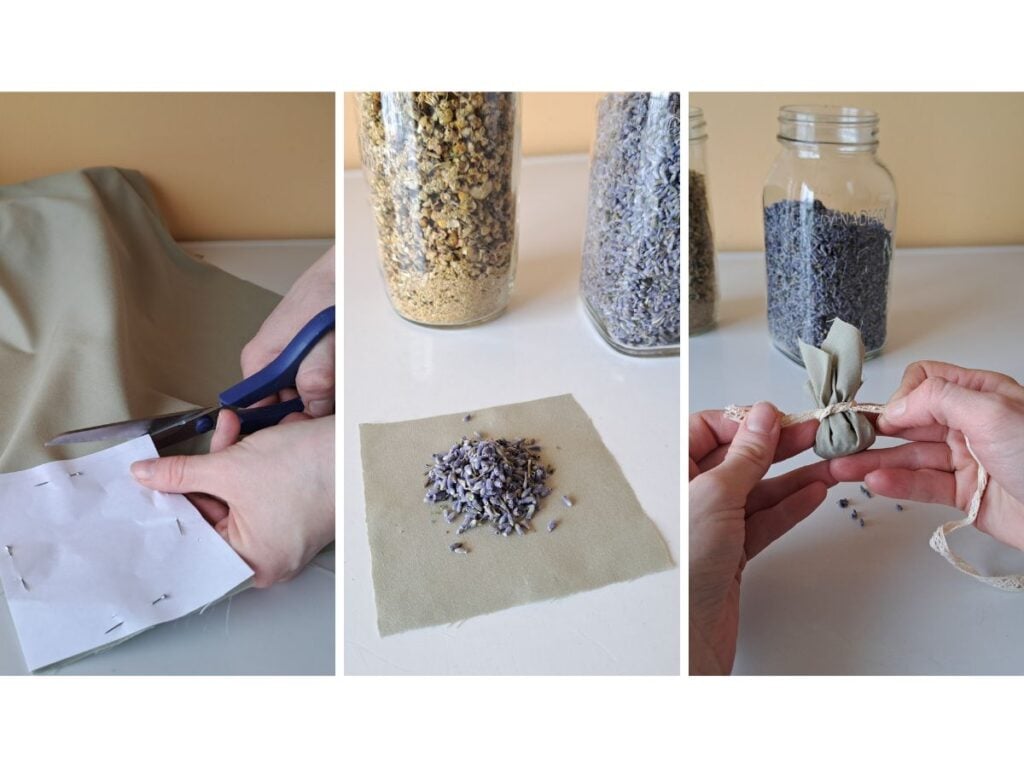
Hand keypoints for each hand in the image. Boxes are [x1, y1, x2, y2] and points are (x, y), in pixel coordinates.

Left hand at [130, 410, 334, 586]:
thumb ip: (180, 473)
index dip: (173, 504)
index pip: (196, 537)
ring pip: (239, 497)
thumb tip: (147, 475)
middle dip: (209, 472)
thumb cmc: (310, 471)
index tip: (154, 482)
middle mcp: (269, 557)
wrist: (359, 450)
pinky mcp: (298, 512)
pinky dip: (254, 465)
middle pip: (217, 514)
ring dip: (232, 460)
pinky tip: (255, 439)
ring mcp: (286, 535)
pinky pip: (261, 492)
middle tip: (206, 445)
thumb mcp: (231, 467)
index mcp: (251, 563)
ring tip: (236, 431)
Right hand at [243, 246, 335, 415]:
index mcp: (258, 362)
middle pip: (283, 407)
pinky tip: (346, 377)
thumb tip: (312, 405)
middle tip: (335, 409)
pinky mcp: (306, 356)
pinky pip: (314, 381)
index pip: (256, 412)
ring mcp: (287, 360)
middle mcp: (267, 364)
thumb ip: (316, 373)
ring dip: (324, 398)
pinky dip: (331, 384)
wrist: (344, 270)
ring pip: (302, 395)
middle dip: (309, 412)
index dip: (283, 425)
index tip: (310, 429)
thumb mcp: (323, 338)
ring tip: (344, 388)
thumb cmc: (328, 294)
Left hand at [689, 402, 834, 674]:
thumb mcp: (716, 493)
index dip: (745, 422)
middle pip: (738, 458)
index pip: (708, 429)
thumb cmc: (685, 564)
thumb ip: (745, 454)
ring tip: (831, 462)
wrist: (689, 632)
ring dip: (795, 476)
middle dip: (780, 446)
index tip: (779, 419)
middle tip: (817, 434)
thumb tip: (762, 417)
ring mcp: (711, 523)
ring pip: (758, 489)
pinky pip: (764, 519)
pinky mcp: (731, 551)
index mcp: (671, 473)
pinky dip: (790, 506)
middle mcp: (688, 495)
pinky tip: (814, 492)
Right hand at [830, 361, 1023, 551]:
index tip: (883, 416)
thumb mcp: (991, 412)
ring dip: (873, 460)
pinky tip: (874, 482)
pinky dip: (895, 483)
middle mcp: (969, 423)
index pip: (924, 382)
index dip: (901, 397)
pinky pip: (920, 484)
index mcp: (980, 394)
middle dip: (873, 430)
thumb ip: (937, 399)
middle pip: (909, 421)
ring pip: (908, 456)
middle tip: (841, 440)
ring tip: (841, 468)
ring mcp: (964, 459)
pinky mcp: (962, 492)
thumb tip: (895, 405)